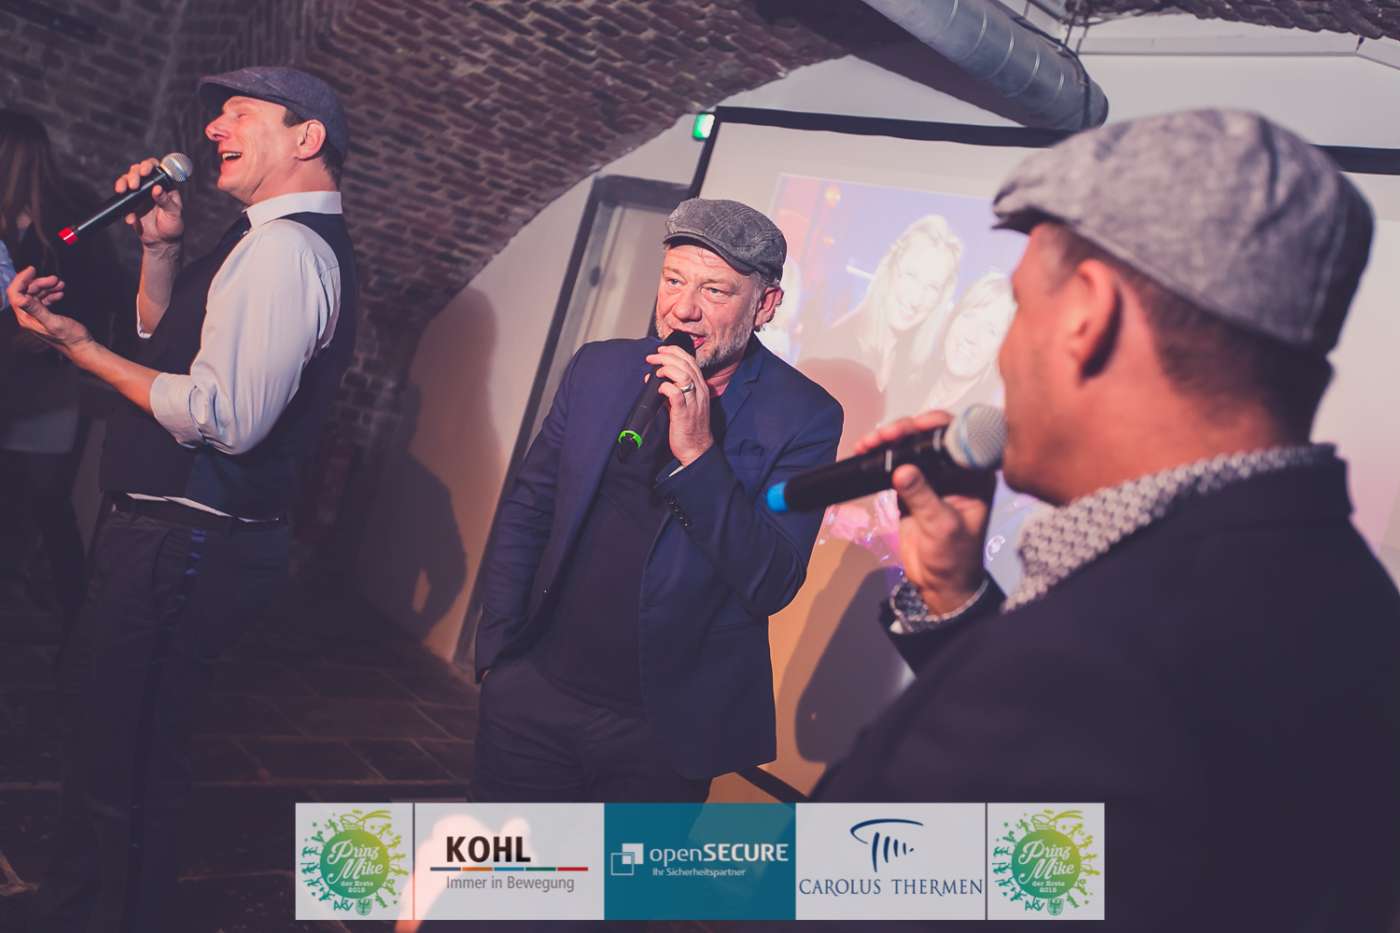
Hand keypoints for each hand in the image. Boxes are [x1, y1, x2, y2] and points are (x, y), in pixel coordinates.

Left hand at [8, 266, 92, 352]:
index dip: (21, 280)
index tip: (32, 269)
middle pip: (26, 292)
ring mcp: (37, 316)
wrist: (82, 347)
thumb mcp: (53, 322)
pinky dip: (51, 293)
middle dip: (39, 282)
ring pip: (36, 295)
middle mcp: (28, 316)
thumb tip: (20, 298)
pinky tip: (60, 292)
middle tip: (55, 279)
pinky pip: (43, 300)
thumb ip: (36, 310)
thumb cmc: (70, 338)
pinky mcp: (45, 315)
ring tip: (60, 283)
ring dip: (47, 287)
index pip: (15, 294)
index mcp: (26, 318)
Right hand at [116, 157, 183, 248]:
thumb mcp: (173, 214)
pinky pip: (122, 198)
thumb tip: (157, 188)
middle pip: (138, 170)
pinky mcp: (130, 203)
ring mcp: (139, 194)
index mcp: (165, 185)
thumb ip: (166, 201)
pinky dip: (123, 206)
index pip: (157, 169)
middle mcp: (151, 186)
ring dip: (123, 183)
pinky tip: (131, 218)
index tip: (145, 172)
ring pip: (127, 180)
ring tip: (123, 191)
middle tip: (134, 186)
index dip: (149, 165)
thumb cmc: (172, 226)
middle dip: (133, 174)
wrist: (161, 241)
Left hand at [646, 344, 712, 466]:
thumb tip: (651, 378)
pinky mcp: (684, 413)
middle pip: (686, 364)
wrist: (696, 448)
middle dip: (667, 356)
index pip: (691, 361)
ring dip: (667, 369)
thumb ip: (668, 390)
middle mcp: (699, 392)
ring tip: (656, 371)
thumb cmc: (688, 427)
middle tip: (652, 357)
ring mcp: (693, 402)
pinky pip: (676, 393)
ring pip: (683, 375)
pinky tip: (659, 387)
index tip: (661, 350)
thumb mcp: (680, 404)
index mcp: (700, 387)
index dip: (675, 352)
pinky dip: (666, 386)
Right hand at [854, 410, 993, 612]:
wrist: (940, 583)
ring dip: (888, 440)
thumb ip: (923, 497)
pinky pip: (894, 463)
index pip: (960, 438)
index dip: (938, 426)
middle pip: (930, 437)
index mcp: (975, 475)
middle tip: (885, 435)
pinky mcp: (911, 486)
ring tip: (868, 443)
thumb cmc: (955, 558)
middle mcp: (956, 470)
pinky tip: (864, 451)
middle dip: (906, 430)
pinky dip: (879, 456)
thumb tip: (901, 470)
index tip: (916, 426)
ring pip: (910, 447)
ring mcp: (932, 477)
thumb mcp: (942, 526)